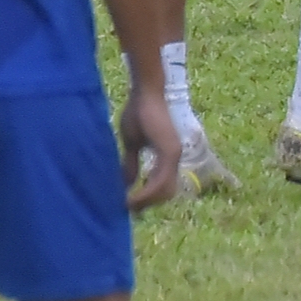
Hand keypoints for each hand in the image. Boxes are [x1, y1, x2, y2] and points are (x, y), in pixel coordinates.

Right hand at [117, 87, 181, 210]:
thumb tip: (126, 183)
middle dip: (148, 203)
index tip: (130, 205)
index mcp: (167, 155)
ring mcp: (174, 154)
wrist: (144, 92)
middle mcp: (174, 156)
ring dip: (146, 201)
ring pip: (164, 190)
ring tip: (128, 206)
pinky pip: (160, 180)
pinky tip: (132, 196)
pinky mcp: (169, 151)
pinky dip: (147, 192)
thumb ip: (131, 163)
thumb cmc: (138, 112)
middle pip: (166, 193)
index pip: (162, 185)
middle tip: (129, 209)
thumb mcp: (132, 143)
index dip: (148, 198)